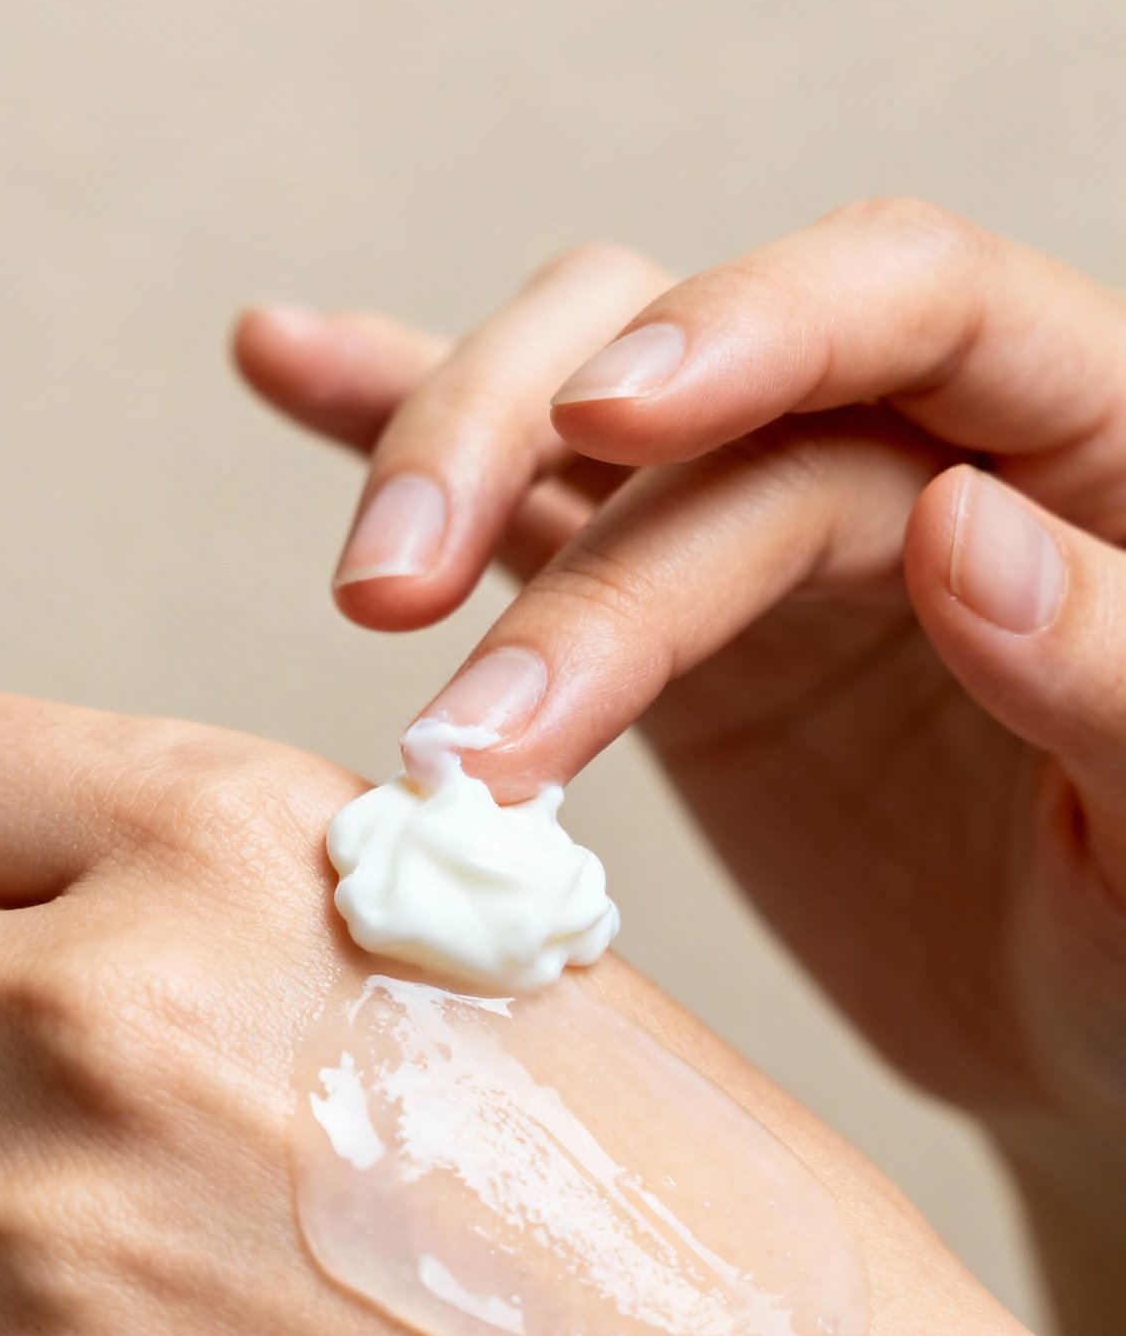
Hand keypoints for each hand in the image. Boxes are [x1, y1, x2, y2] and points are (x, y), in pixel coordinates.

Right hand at [234, 212, 1125, 1335]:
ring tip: (368, 588)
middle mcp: (911, 446)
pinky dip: (402, 432)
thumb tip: (964, 532)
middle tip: (403, 595)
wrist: (1084, 1036)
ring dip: (450, 467)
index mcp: (1085, 440)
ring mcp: (776, 529)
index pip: (912, 299)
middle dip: (531, 453)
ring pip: (583, 405)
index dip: (761, 322)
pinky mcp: (676, 620)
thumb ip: (1109, 665)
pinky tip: (292, 365)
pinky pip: (532, 511)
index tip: (622, 414)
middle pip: (693, 352)